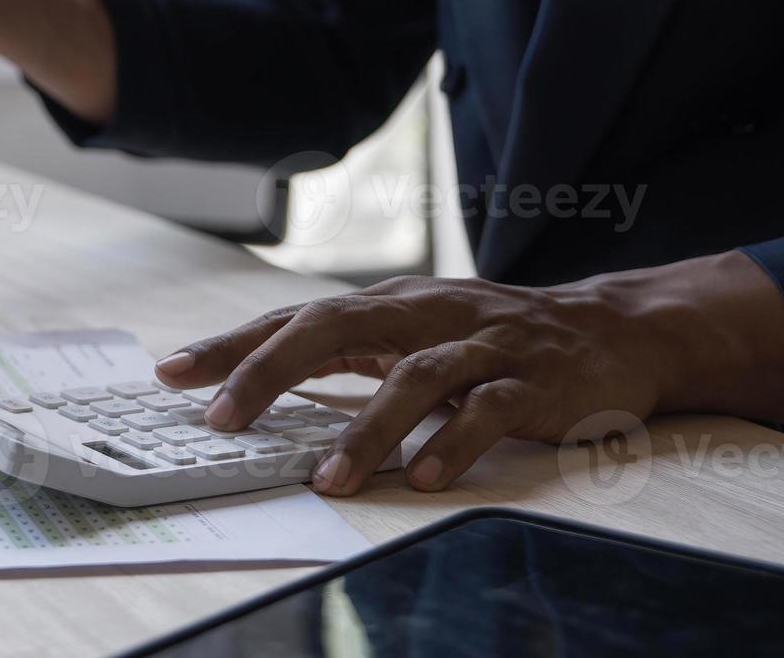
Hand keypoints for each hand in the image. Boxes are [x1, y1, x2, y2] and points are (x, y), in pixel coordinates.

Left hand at [154, 252, 783, 495]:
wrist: (612, 328)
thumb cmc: (493, 338)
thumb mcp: (413, 334)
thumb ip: (347, 353)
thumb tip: (256, 379)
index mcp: (387, 306)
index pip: (293, 319)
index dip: (231, 344)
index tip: (170, 371)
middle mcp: (425, 315)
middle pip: (333, 330)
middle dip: (269, 371)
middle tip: (223, 417)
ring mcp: (480, 345)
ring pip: (412, 378)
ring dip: (365, 431)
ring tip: (328, 477)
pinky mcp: (532, 381)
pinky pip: (487, 412)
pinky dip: (452, 443)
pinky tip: (424, 477)